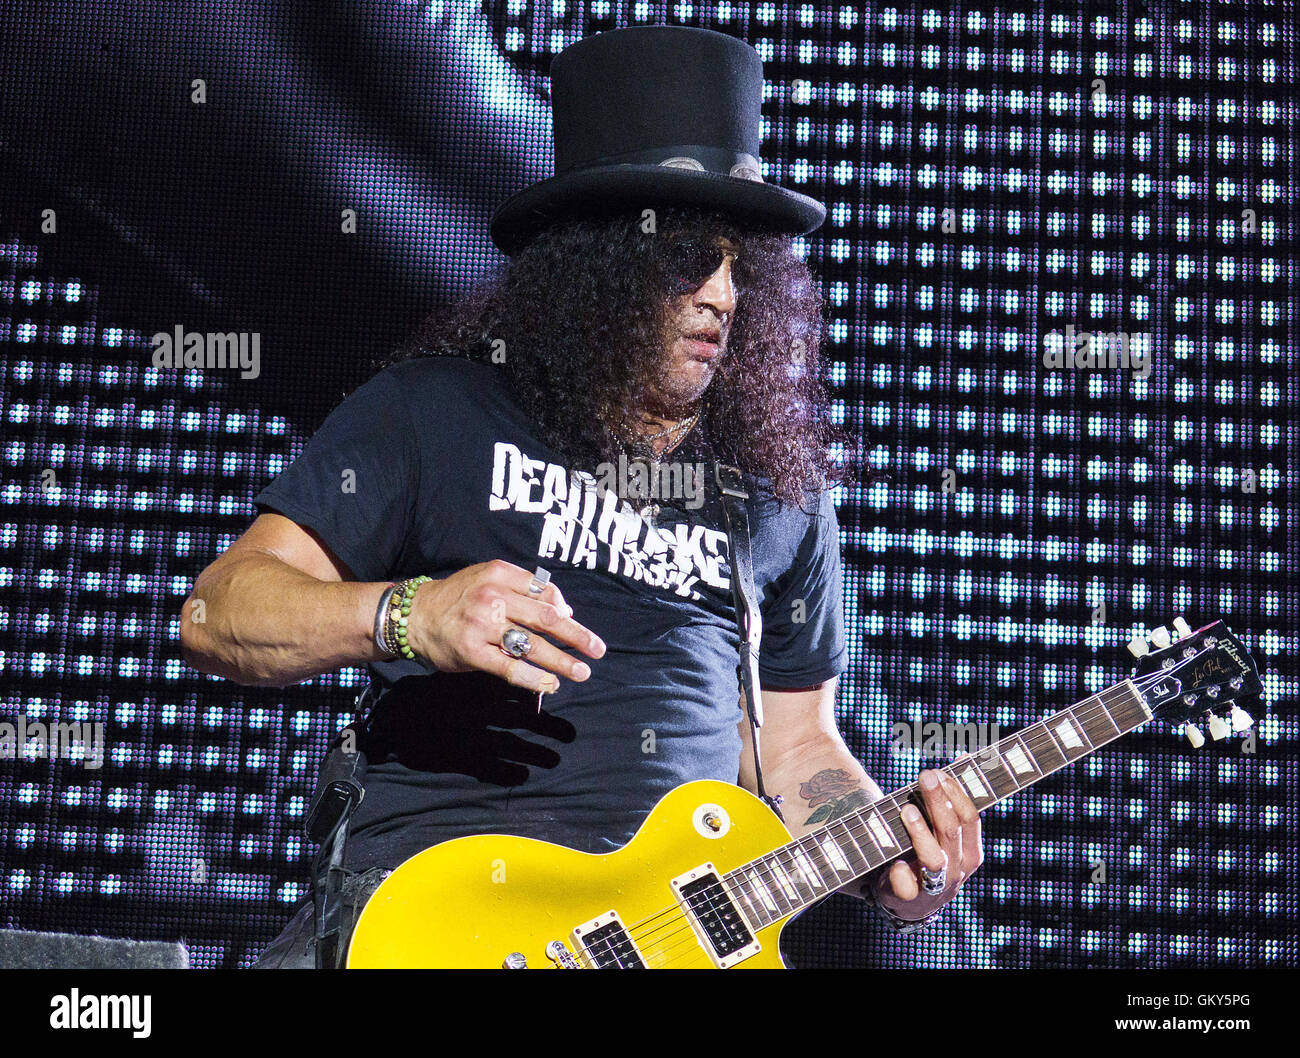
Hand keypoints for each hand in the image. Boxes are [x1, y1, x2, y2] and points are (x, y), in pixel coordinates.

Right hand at [403, 560, 605, 693]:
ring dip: (562, 661)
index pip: (545, 592)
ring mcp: (482, 626)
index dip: (565, 610)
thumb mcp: (490, 577)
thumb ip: (526, 588)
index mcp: (501, 575)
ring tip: (581, 672)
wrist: (414, 615)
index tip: (575, 624)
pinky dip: (533, 678)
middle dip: (577, 636)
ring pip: (532, 646)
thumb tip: (565, 609)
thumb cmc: (459, 597)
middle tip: (598, 649)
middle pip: (547, 619)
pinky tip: (550, 684)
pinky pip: (509, 668)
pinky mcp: (472, 652)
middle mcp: (493, 597)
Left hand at [872, 767, 983, 919]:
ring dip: (920, 831)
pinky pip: (906, 885)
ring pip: (934, 857)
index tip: (939, 771)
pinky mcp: (911, 899)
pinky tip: (894, 861)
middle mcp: (957, 868)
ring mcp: (936, 886)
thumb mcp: (941, 828)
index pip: (971, 818)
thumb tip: (965, 757)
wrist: (907, 900)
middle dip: (939, 801)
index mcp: (970, 851)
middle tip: (924, 776)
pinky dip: (900, 872)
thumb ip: (951, 800)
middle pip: (952, 830)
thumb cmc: (926, 852)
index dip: (956, 792)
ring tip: (906, 809)